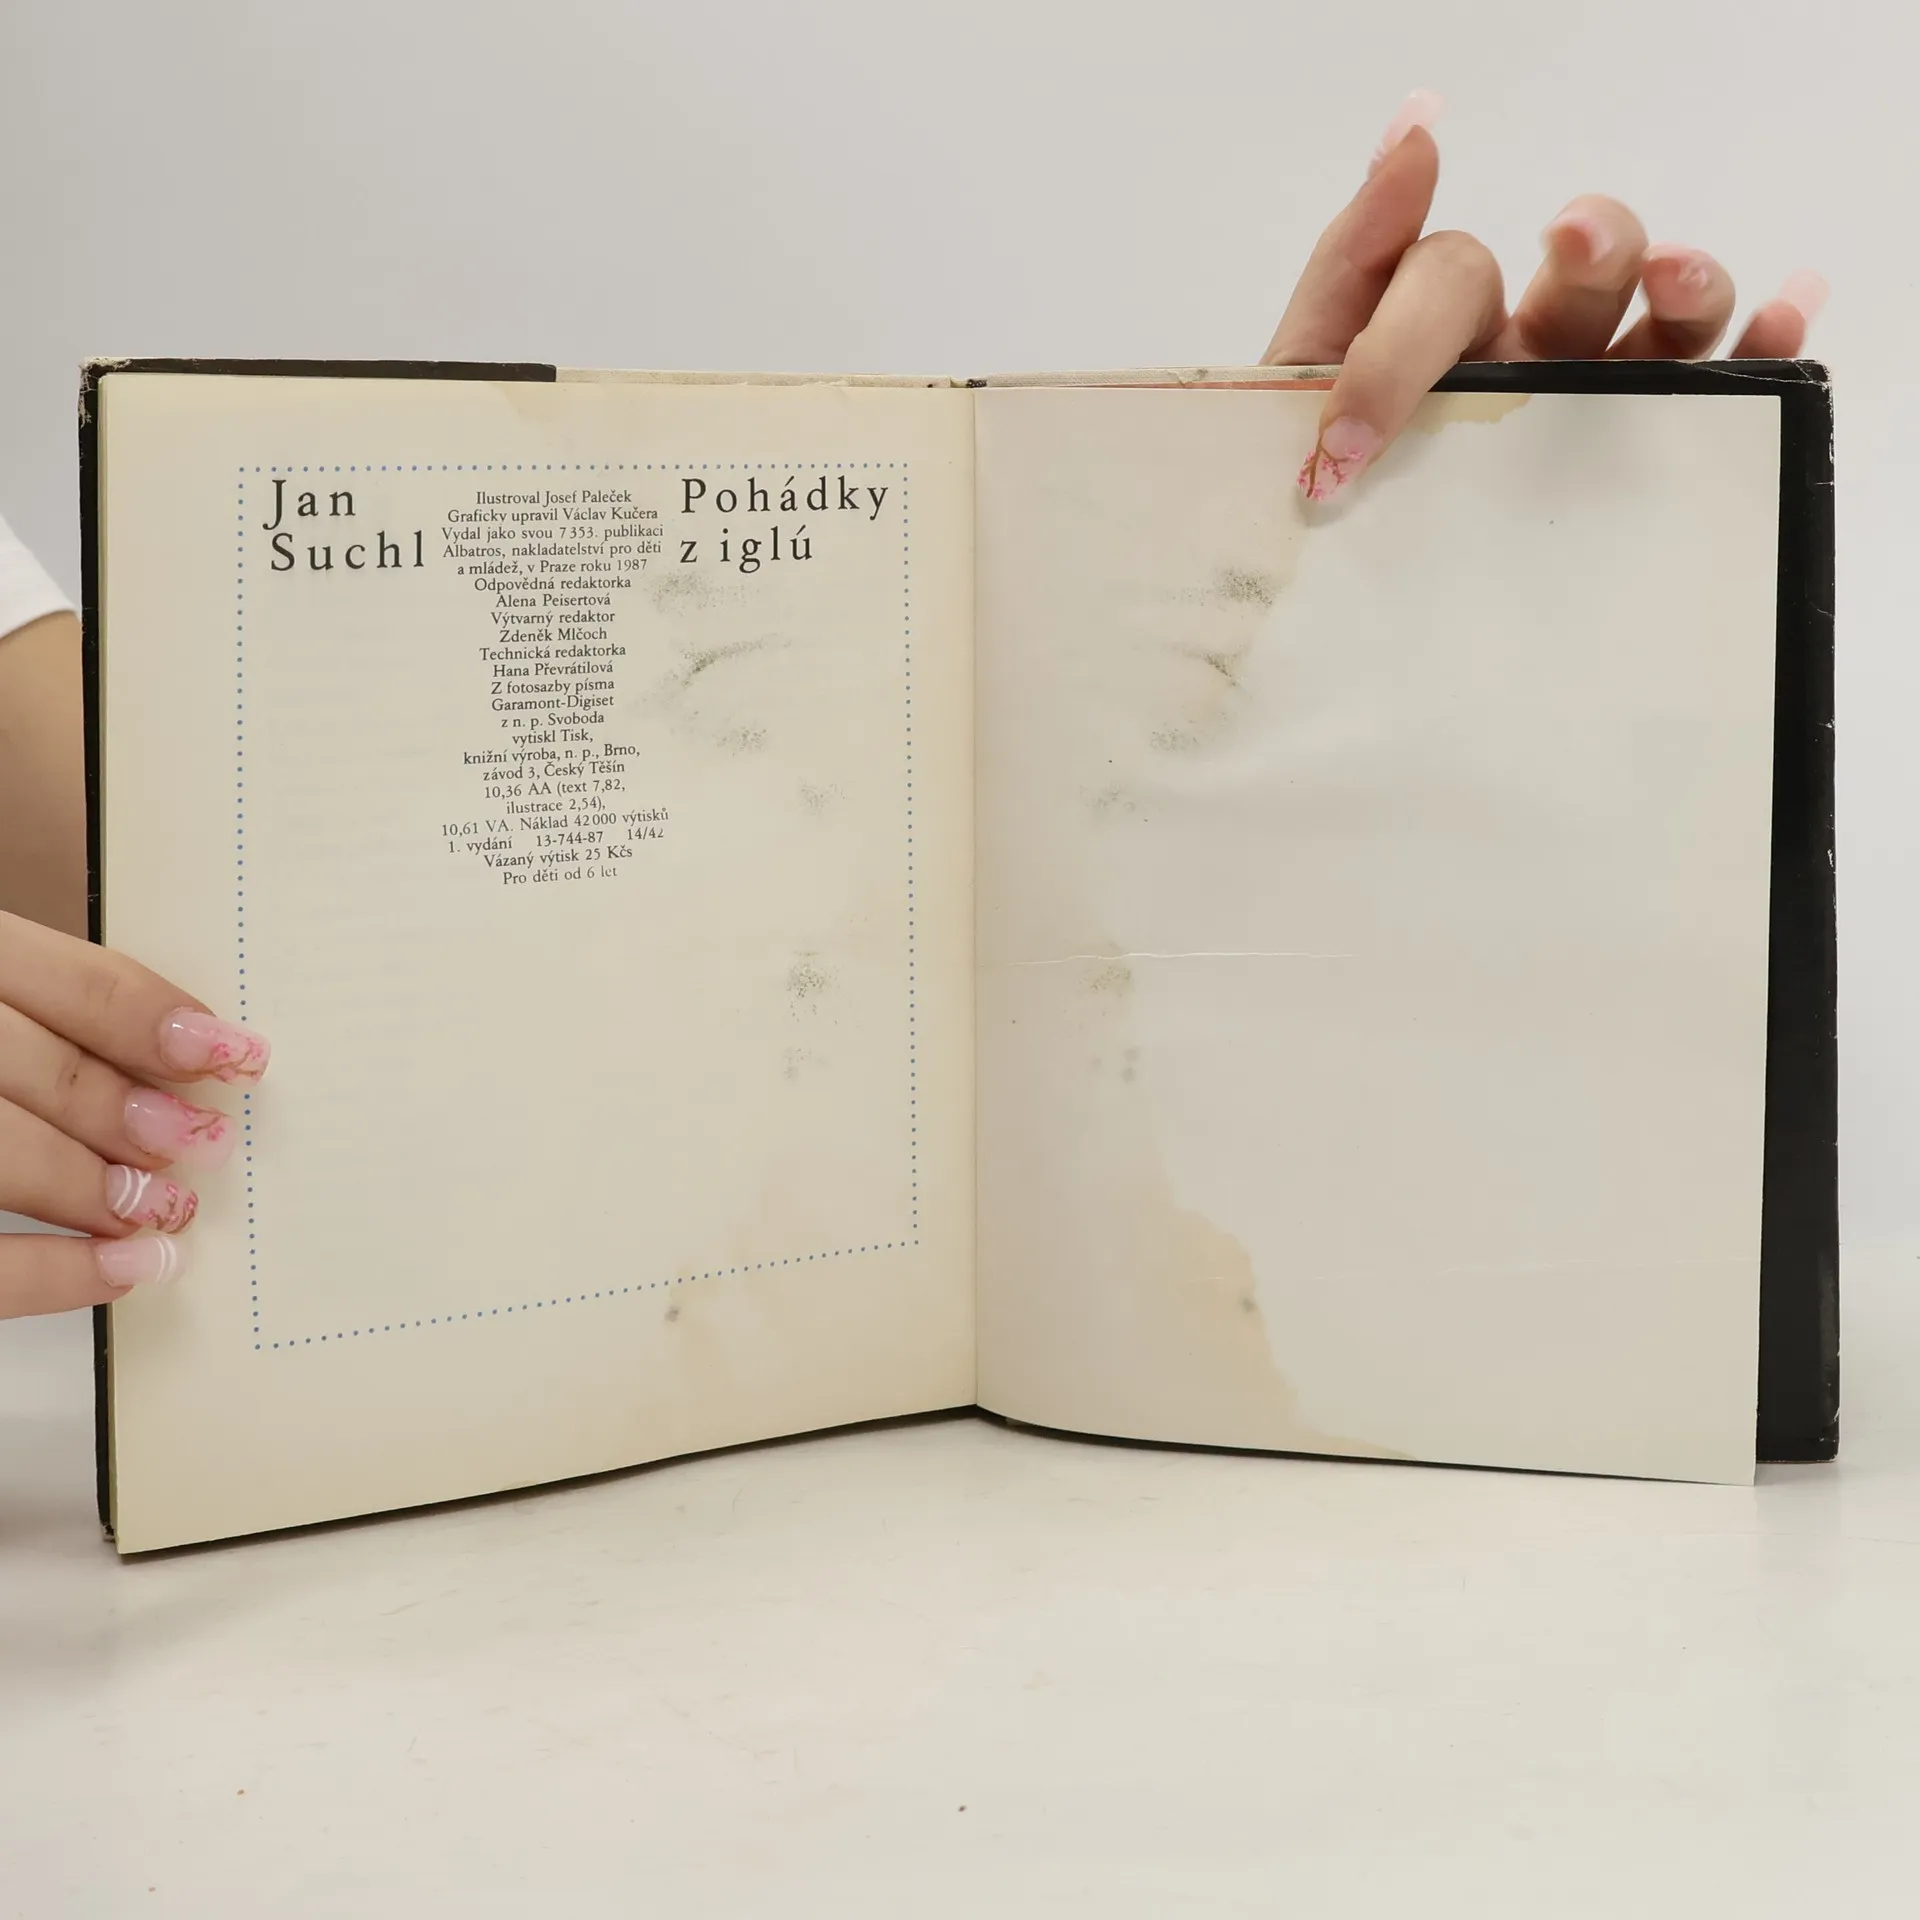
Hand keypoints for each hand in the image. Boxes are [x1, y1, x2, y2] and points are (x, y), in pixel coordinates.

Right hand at [0, 909, 268, 1317]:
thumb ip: (42, 1024)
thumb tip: (179, 1057)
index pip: (60, 980)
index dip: (152, 1018)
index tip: (229, 1053)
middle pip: (25, 1063)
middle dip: (122, 1108)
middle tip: (198, 1140)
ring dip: (91, 1186)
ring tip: (165, 1211)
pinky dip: (51, 1274)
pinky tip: (121, 1273)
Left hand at [1269, 91, 1827, 500]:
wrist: (1322, 580)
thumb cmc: (1310, 487)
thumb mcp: (1294, 384)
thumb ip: (1347, 264)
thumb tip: (1413, 134)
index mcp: (1440, 329)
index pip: (1449, 278)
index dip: (1400, 344)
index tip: (1345, 444)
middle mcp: (1522, 350)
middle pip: (1583, 267)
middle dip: (1590, 244)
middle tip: (1574, 243)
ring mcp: (1582, 400)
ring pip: (1657, 323)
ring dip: (1684, 286)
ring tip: (1677, 278)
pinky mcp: (1630, 453)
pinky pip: (1707, 393)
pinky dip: (1758, 348)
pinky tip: (1785, 321)